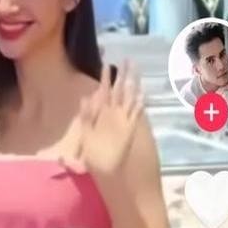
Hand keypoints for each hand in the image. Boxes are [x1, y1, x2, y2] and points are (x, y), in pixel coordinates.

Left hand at [63, 61, 143, 178]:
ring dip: (133, 85)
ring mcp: (122, 120)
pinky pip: (136, 114)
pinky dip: (139, 104)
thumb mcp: (85, 131)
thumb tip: (86, 97)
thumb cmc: (90, 151)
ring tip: (137, 71)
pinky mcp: (130, 129)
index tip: (107, 63)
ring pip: (129, 98)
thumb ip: (86, 115)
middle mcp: (113, 113)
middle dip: (123, 74)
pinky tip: (143, 94)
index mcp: (101, 112)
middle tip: (128, 59)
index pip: (104, 90)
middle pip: (119, 90)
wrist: (101, 168)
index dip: (106, 78)